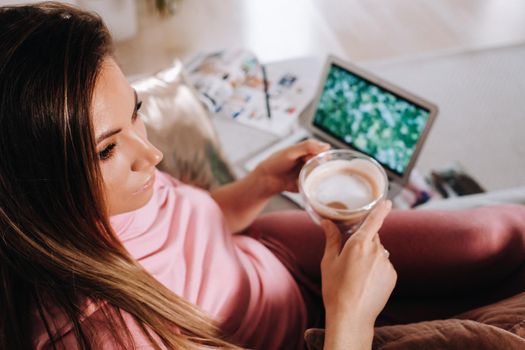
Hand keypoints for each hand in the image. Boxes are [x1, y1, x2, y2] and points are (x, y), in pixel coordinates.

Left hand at [253, 139, 329, 194]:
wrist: (266, 179)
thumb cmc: (276, 162)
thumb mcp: (292, 152)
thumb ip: (308, 146)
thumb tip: (327, 146)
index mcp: (307, 151)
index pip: (322, 152)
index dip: (320, 155)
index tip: (308, 159)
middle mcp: (310, 162)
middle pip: (324, 164)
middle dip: (320, 167)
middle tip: (305, 168)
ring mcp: (309, 174)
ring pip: (321, 175)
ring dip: (319, 176)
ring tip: (304, 176)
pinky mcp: (307, 185)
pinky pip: (315, 186)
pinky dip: (315, 186)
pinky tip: (310, 185)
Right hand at [321, 201, 396, 342]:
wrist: (351, 316)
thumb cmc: (335, 288)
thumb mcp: (329, 262)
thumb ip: (332, 239)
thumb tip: (327, 223)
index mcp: (359, 244)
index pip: (374, 220)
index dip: (381, 209)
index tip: (387, 202)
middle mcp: (376, 251)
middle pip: (372, 237)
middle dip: (363, 242)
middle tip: (350, 257)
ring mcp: (386, 264)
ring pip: (378, 252)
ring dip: (370, 257)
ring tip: (356, 275)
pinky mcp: (392, 276)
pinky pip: (384, 265)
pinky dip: (376, 269)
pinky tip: (365, 282)